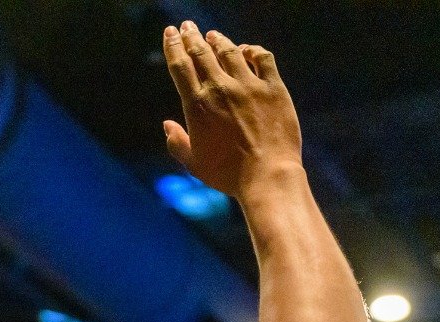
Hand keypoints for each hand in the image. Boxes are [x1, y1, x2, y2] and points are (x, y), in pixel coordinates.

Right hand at [162, 23, 301, 197]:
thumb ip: (177, 143)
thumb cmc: (228, 175)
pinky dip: (252, 50)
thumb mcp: (194, 164)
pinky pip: (262, 58)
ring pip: (230, 51)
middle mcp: (220, 89)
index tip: (170, 33)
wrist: (267, 176)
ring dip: (219, 40)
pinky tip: (247, 50)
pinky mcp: (273, 88)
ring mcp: (248, 86)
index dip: (173, 46)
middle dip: (191, 36)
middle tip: (187, 27)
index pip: (180, 66)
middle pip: (201, 52)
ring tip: (213, 35)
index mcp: (197, 106)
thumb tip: (167, 125)